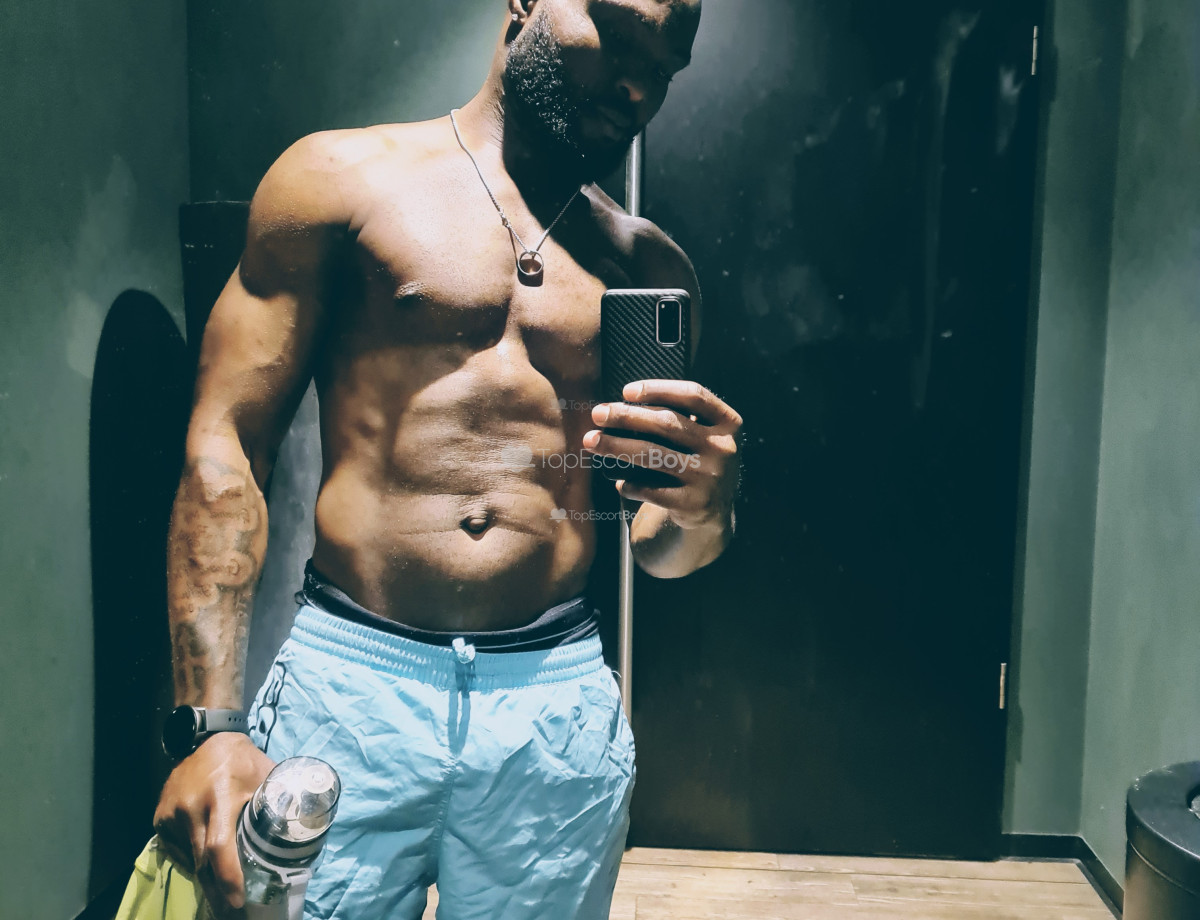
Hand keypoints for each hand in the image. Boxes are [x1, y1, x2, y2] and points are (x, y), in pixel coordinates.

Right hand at [153, 732, 275, 919]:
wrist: (203, 738)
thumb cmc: (242, 759)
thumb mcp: (266, 774)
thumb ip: (281, 800)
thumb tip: (308, 826)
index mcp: (221, 794)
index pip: (219, 845)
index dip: (228, 877)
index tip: (239, 900)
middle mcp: (191, 807)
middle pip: (202, 862)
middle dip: (218, 890)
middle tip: (233, 910)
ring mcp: (171, 814)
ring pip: (190, 858)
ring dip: (206, 874)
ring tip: (223, 889)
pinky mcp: (159, 819)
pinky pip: (178, 850)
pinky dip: (193, 859)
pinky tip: (206, 860)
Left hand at [584, 380, 741, 529]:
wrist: (716, 511)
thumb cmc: (698, 461)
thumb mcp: (705, 436)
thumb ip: (680, 418)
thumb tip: (623, 406)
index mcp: (728, 424)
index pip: (694, 395)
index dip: (659, 388)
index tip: (627, 391)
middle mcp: (722, 448)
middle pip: (668, 423)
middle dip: (627, 416)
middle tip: (598, 414)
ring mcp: (709, 477)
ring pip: (654, 455)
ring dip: (616, 446)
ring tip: (591, 441)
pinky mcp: (693, 503)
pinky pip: (652, 489)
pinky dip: (631, 485)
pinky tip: (619, 482)